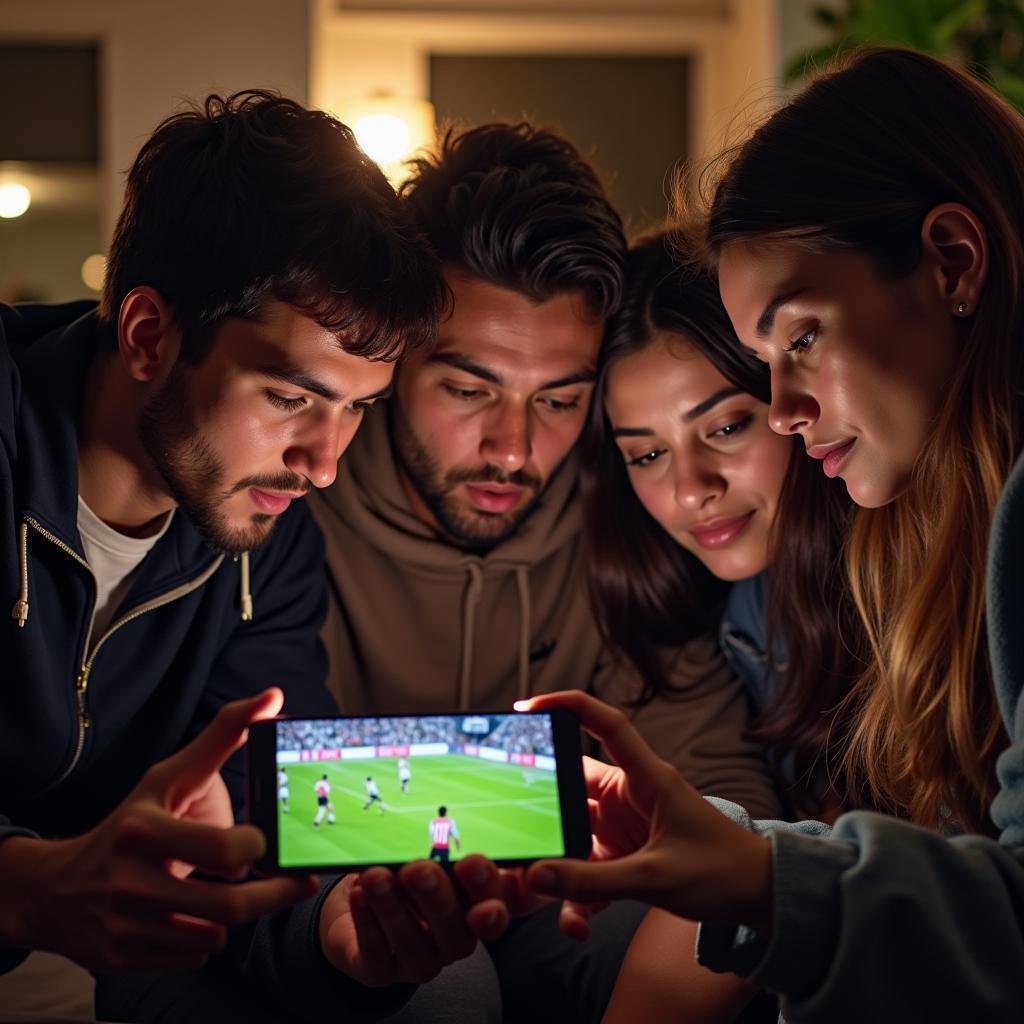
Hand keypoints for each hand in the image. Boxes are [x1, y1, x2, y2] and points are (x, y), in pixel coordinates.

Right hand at [0, 688, 317, 971]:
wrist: (56, 889)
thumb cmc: (129, 825)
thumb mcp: (167, 777)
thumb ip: (223, 737)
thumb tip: (274, 697)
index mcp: (142, 830)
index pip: (223, 851)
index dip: (256, 848)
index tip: (264, 841)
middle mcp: (128, 881)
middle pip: (227, 906)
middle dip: (271, 896)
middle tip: (296, 883)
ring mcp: (124, 925)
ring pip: (213, 937)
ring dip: (232, 918)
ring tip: (230, 894)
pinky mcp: (122, 958)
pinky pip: (191, 958)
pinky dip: (202, 940)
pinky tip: (191, 917)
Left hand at [318, 854, 512, 986]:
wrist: (360, 900)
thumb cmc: (404, 872)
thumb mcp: (429, 854)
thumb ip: (444, 849)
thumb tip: (445, 827)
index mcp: (478, 908)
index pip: (502, 907)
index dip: (500, 890)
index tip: (473, 863)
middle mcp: (456, 940)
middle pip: (459, 932)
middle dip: (438, 898)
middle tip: (418, 869)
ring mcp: (422, 962)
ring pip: (414, 945)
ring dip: (393, 909)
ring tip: (376, 877)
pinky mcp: (382, 974)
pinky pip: (377, 955)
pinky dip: (368, 923)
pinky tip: (359, 894)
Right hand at [515, 691, 773, 937]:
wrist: (759, 901)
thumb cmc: (722, 872)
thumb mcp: (656, 877)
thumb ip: (594, 882)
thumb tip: (538, 876)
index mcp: (647, 778)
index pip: (606, 725)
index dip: (568, 706)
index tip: (529, 707)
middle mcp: (630, 795)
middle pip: (573, 785)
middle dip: (541, 805)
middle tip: (509, 821)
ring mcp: (625, 827)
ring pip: (575, 832)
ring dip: (558, 860)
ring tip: (534, 887)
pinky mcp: (624, 857)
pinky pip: (588, 868)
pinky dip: (578, 894)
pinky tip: (574, 924)